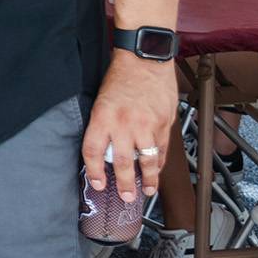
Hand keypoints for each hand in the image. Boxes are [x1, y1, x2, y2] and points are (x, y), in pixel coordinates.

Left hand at [83, 53, 177, 199]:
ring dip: (148, 179)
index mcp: (102, 117)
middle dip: (123, 183)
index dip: (94, 171)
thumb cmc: (120, 79)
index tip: (98, 184)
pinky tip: (158, 171)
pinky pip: (162, 149)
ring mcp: (146, 125)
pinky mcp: (164, 123)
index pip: (93, 151)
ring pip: (147, 160)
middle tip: (126, 197)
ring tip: (146, 191)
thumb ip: (103, 126)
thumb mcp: (100, 101)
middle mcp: (124, 124)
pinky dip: (160, 163)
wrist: (145, 60)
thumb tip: (103, 151)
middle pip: (121, 161)